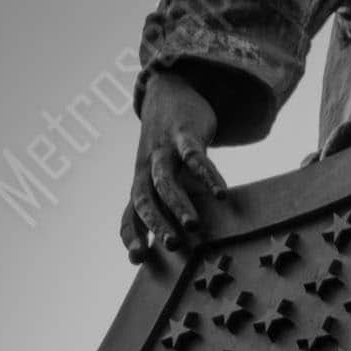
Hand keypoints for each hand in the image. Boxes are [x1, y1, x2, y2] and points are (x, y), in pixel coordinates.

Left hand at [121, 70, 226, 260]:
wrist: (169, 90)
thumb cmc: (169, 146)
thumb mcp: (163, 175)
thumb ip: (168, 206)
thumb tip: (178, 243)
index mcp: (141, 184)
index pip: (129, 215)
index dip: (131, 235)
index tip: (138, 260)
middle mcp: (147, 168)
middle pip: (143, 198)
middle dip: (156, 222)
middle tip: (172, 245)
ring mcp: (164, 150)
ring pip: (165, 179)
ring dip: (178, 203)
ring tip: (193, 225)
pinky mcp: (184, 134)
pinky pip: (194, 157)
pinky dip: (207, 176)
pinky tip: (222, 194)